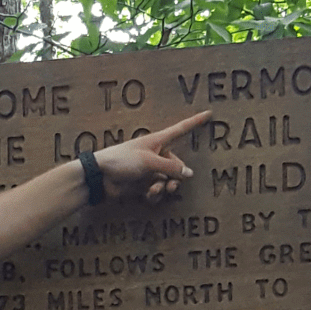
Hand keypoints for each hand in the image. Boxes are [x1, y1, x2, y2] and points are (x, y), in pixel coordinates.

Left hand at [92, 111, 210, 203]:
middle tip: (170, 185)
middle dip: (175, 177)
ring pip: (168, 180)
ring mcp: (150, 169)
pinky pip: (157, 190)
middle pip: (177, 165)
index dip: (195, 122)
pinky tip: (147, 195)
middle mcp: (156, 154)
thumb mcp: (149, 162)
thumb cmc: (123, 161)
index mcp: (158, 141)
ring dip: (164, 187)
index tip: (209, 113)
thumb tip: (188, 174)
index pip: (181, 129)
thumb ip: (171, 167)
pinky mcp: (143, 184)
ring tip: (155, 190)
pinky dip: (155, 194)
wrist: (101, 176)